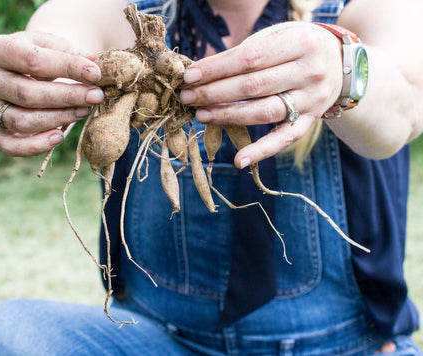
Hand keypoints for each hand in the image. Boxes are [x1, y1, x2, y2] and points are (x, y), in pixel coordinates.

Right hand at [0, 31, 103, 156]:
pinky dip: (35, 146)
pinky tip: (60, 136)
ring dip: (58, 118)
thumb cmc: (42, 54)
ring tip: (84, 110)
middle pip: (27, 94)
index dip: (67, 68)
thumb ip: (74, 54)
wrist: (21, 67)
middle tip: (96, 96)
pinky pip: (11, 146)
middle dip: (67, 96)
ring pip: (21, 121)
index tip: (96, 73)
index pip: (34, 60)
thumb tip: (102, 61)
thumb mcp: (54, 46)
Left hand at [179, 22, 342, 167]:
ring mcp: (313, 100)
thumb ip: (249, 50)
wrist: (343, 62)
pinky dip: (261, 151)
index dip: (217, 69)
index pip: (250, 58)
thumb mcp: (280, 34)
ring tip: (201, 115)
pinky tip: (239, 160)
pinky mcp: (311, 121)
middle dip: (214, 92)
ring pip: (264, 112)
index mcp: (301, 43)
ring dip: (227, 116)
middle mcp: (311, 72)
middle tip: (187, 97)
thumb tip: (203, 70)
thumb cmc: (298, 45)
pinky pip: (284, 139)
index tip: (190, 76)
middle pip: (253, 86)